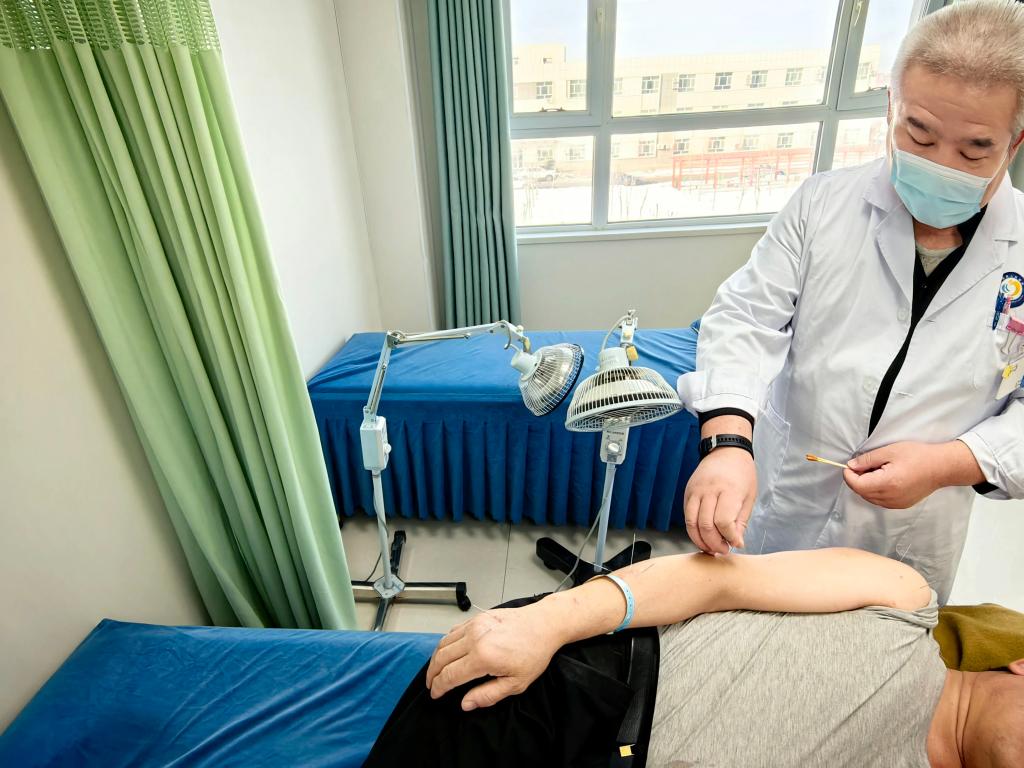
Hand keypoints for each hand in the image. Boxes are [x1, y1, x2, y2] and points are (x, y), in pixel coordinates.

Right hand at [424, 603, 562, 710]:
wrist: (544, 624)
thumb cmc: (534, 653)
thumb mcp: (516, 683)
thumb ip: (488, 695)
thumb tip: (465, 704)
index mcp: (483, 657)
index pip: (450, 675)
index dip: (439, 687)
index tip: (435, 695)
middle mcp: (474, 639)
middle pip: (441, 658)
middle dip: (432, 674)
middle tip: (430, 685)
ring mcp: (474, 625)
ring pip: (444, 642)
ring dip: (436, 658)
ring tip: (435, 671)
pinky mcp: (477, 618)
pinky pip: (453, 631)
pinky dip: (445, 643)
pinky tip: (448, 652)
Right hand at [684, 448, 756, 553]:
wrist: (725, 451)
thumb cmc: (742, 473)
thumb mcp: (749, 497)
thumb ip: (741, 521)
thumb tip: (736, 542)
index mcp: (728, 490)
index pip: (723, 521)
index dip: (729, 537)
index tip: (735, 543)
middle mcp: (709, 490)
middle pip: (705, 525)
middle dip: (714, 543)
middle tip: (723, 550)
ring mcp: (695, 491)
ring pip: (691, 523)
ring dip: (700, 540)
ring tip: (711, 548)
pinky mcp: (688, 493)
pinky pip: (687, 516)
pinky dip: (693, 530)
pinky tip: (703, 536)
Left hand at [843, 442, 942, 508]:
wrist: (941, 467)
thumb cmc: (918, 456)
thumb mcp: (889, 451)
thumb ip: (868, 460)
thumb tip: (851, 466)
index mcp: (886, 483)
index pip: (857, 485)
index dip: (849, 475)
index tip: (850, 465)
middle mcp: (890, 497)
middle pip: (861, 492)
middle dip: (857, 479)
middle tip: (864, 465)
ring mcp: (896, 503)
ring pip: (870, 498)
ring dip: (866, 486)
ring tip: (877, 471)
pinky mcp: (901, 505)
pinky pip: (880, 501)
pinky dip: (876, 491)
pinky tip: (884, 479)